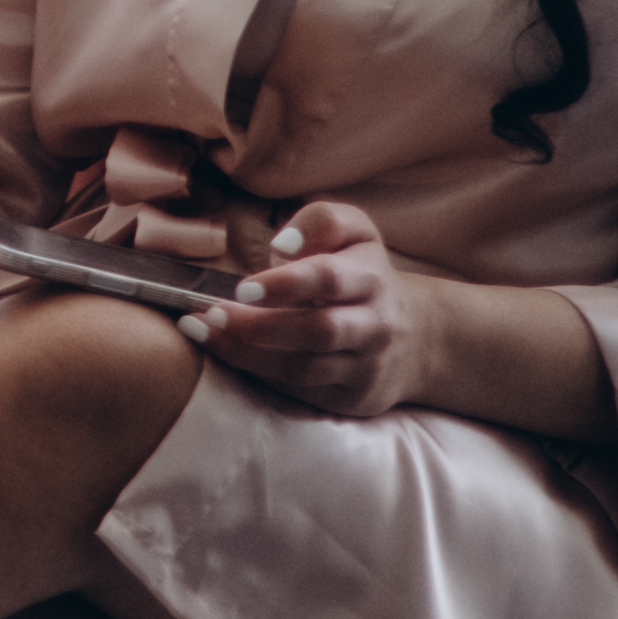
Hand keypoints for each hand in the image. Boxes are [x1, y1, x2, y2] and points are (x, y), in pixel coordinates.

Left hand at [183, 199, 421, 414]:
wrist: (415, 336)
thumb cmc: (360, 275)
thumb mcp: (354, 234)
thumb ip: (323, 222)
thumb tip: (285, 244)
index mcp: (371, 277)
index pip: (330, 278)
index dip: (285, 283)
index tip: (242, 289)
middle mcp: (376, 324)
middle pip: (320, 329)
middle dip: (260, 325)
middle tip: (213, 314)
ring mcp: (367, 365)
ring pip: (306, 367)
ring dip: (248, 353)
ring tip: (202, 332)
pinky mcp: (354, 396)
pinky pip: (302, 389)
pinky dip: (260, 372)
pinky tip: (227, 352)